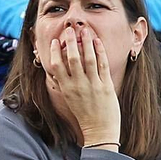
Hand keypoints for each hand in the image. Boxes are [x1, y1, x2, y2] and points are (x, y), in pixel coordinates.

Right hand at [40, 23, 121, 145]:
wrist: (99, 131)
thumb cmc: (84, 115)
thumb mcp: (69, 99)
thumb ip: (65, 84)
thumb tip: (58, 71)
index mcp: (66, 88)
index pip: (57, 66)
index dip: (55, 52)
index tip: (56, 41)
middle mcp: (78, 85)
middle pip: (72, 58)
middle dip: (71, 41)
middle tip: (70, 29)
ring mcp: (92, 85)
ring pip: (88, 59)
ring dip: (86, 42)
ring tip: (85, 30)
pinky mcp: (105, 86)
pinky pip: (102, 65)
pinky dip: (100, 52)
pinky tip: (98, 42)